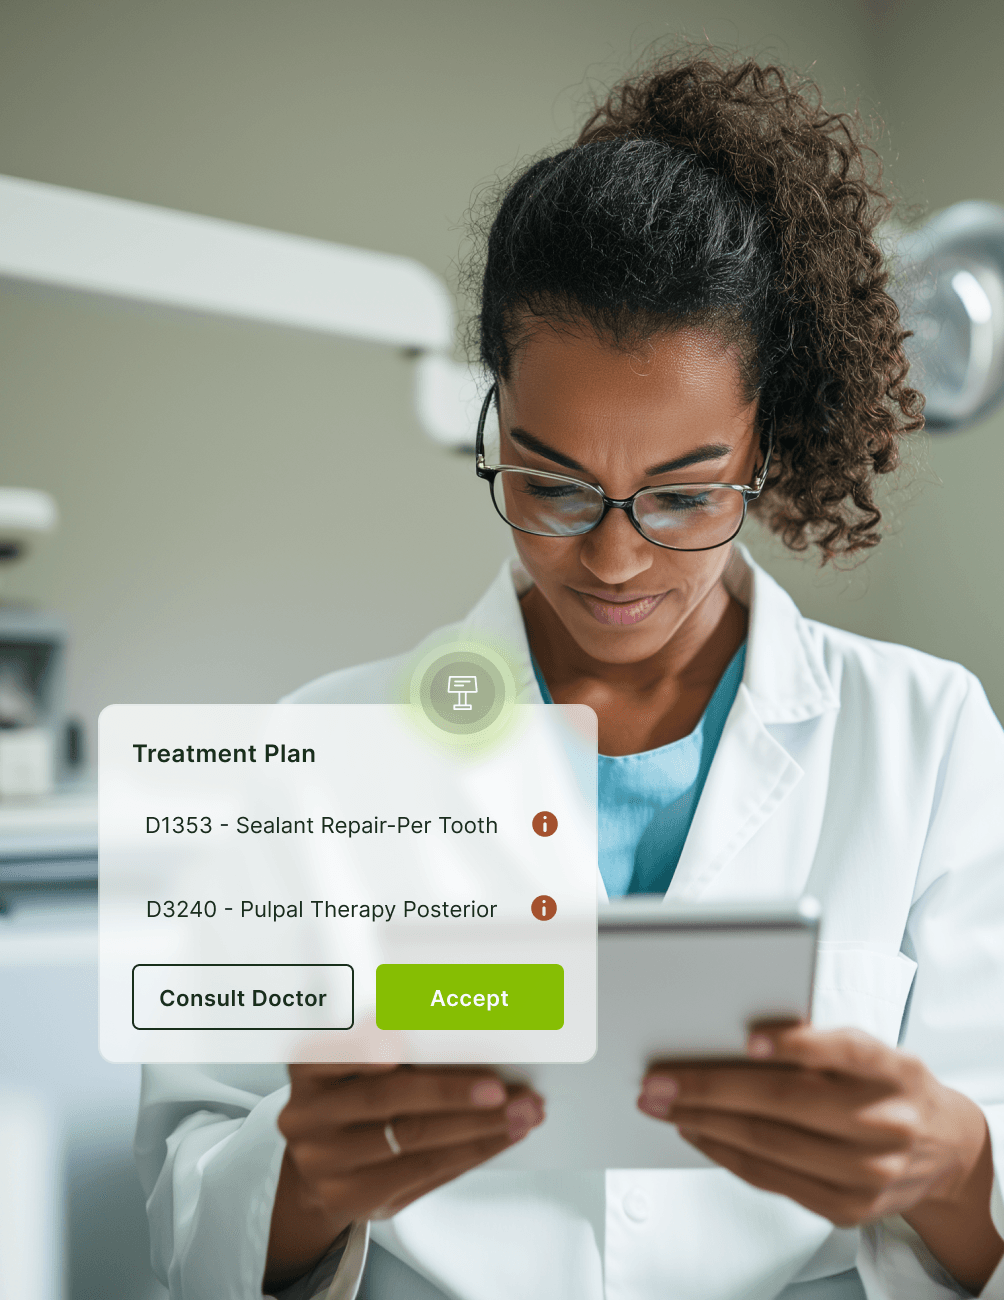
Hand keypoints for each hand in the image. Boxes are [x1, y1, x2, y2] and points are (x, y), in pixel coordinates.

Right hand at [266, 1063, 543, 1289]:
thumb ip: (395, 1048)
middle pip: (387, 1099)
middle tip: (501, 1088)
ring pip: (413, 1141)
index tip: (402, 1041)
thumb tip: (465, 1033)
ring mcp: (327, 1164)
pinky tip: (502, 1136)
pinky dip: (472, 1152)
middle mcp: (308, 1117)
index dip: (367, 1045)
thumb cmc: (352, 1095)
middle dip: (452, 1093)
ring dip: (478, 1127)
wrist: (318, 1164)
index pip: (336, 1052)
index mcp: (308, 1068)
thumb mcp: (354, 1063)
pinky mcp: (355, 1199)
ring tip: (522, 1113)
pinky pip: (424, 1175)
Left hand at [638, 1024, 1002, 1292]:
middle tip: (659, 1079)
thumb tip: (737, 1037)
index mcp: (894, 1070)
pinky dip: (725, 1153)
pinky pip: (772, 1178)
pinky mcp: (847, 1207)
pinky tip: (696, 1132)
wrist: (945, 1150)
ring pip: (770, 1145)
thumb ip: (822, 1044)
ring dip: (705, 1123)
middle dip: (712, 1089)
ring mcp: (869, 1172)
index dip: (799, 1045)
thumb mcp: (875, 1052)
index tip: (749, 1038)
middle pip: (788, 1103)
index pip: (848, 1051)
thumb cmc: (890, 1085)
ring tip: (663, 1103)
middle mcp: (886, 1122)